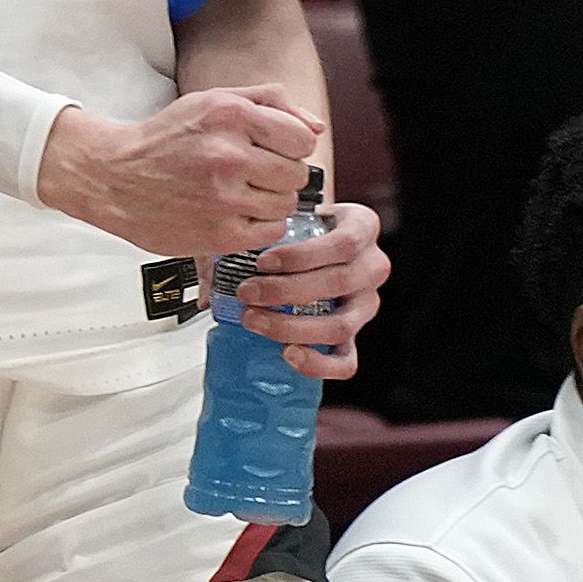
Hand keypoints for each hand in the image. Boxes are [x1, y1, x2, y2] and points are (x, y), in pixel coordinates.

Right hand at [37, 87, 319, 259]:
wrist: (112, 176)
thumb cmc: (166, 138)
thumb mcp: (211, 101)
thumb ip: (270, 102)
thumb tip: (315, 128)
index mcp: (230, 114)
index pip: (302, 139)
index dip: (288, 146)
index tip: (267, 150)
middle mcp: (229, 153)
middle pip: (297, 174)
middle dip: (278, 174)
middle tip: (247, 173)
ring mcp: (225, 196)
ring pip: (286, 204)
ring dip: (268, 201)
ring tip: (236, 193)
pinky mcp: (221, 233)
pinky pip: (271, 230)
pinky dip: (258, 224)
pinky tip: (231, 213)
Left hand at [226, 196, 387, 381]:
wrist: (320, 239)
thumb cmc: (303, 226)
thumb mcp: (287, 218)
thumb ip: (253, 236)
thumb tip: (210, 284)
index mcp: (362, 228)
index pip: (344, 244)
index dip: (302, 256)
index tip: (263, 261)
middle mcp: (372, 266)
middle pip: (339, 283)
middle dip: (285, 291)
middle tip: (247, 292)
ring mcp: (366, 304)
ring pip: (342, 324)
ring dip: (293, 327)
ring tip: (256, 321)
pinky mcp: (356, 335)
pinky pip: (347, 360)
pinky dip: (319, 363)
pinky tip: (288, 354)